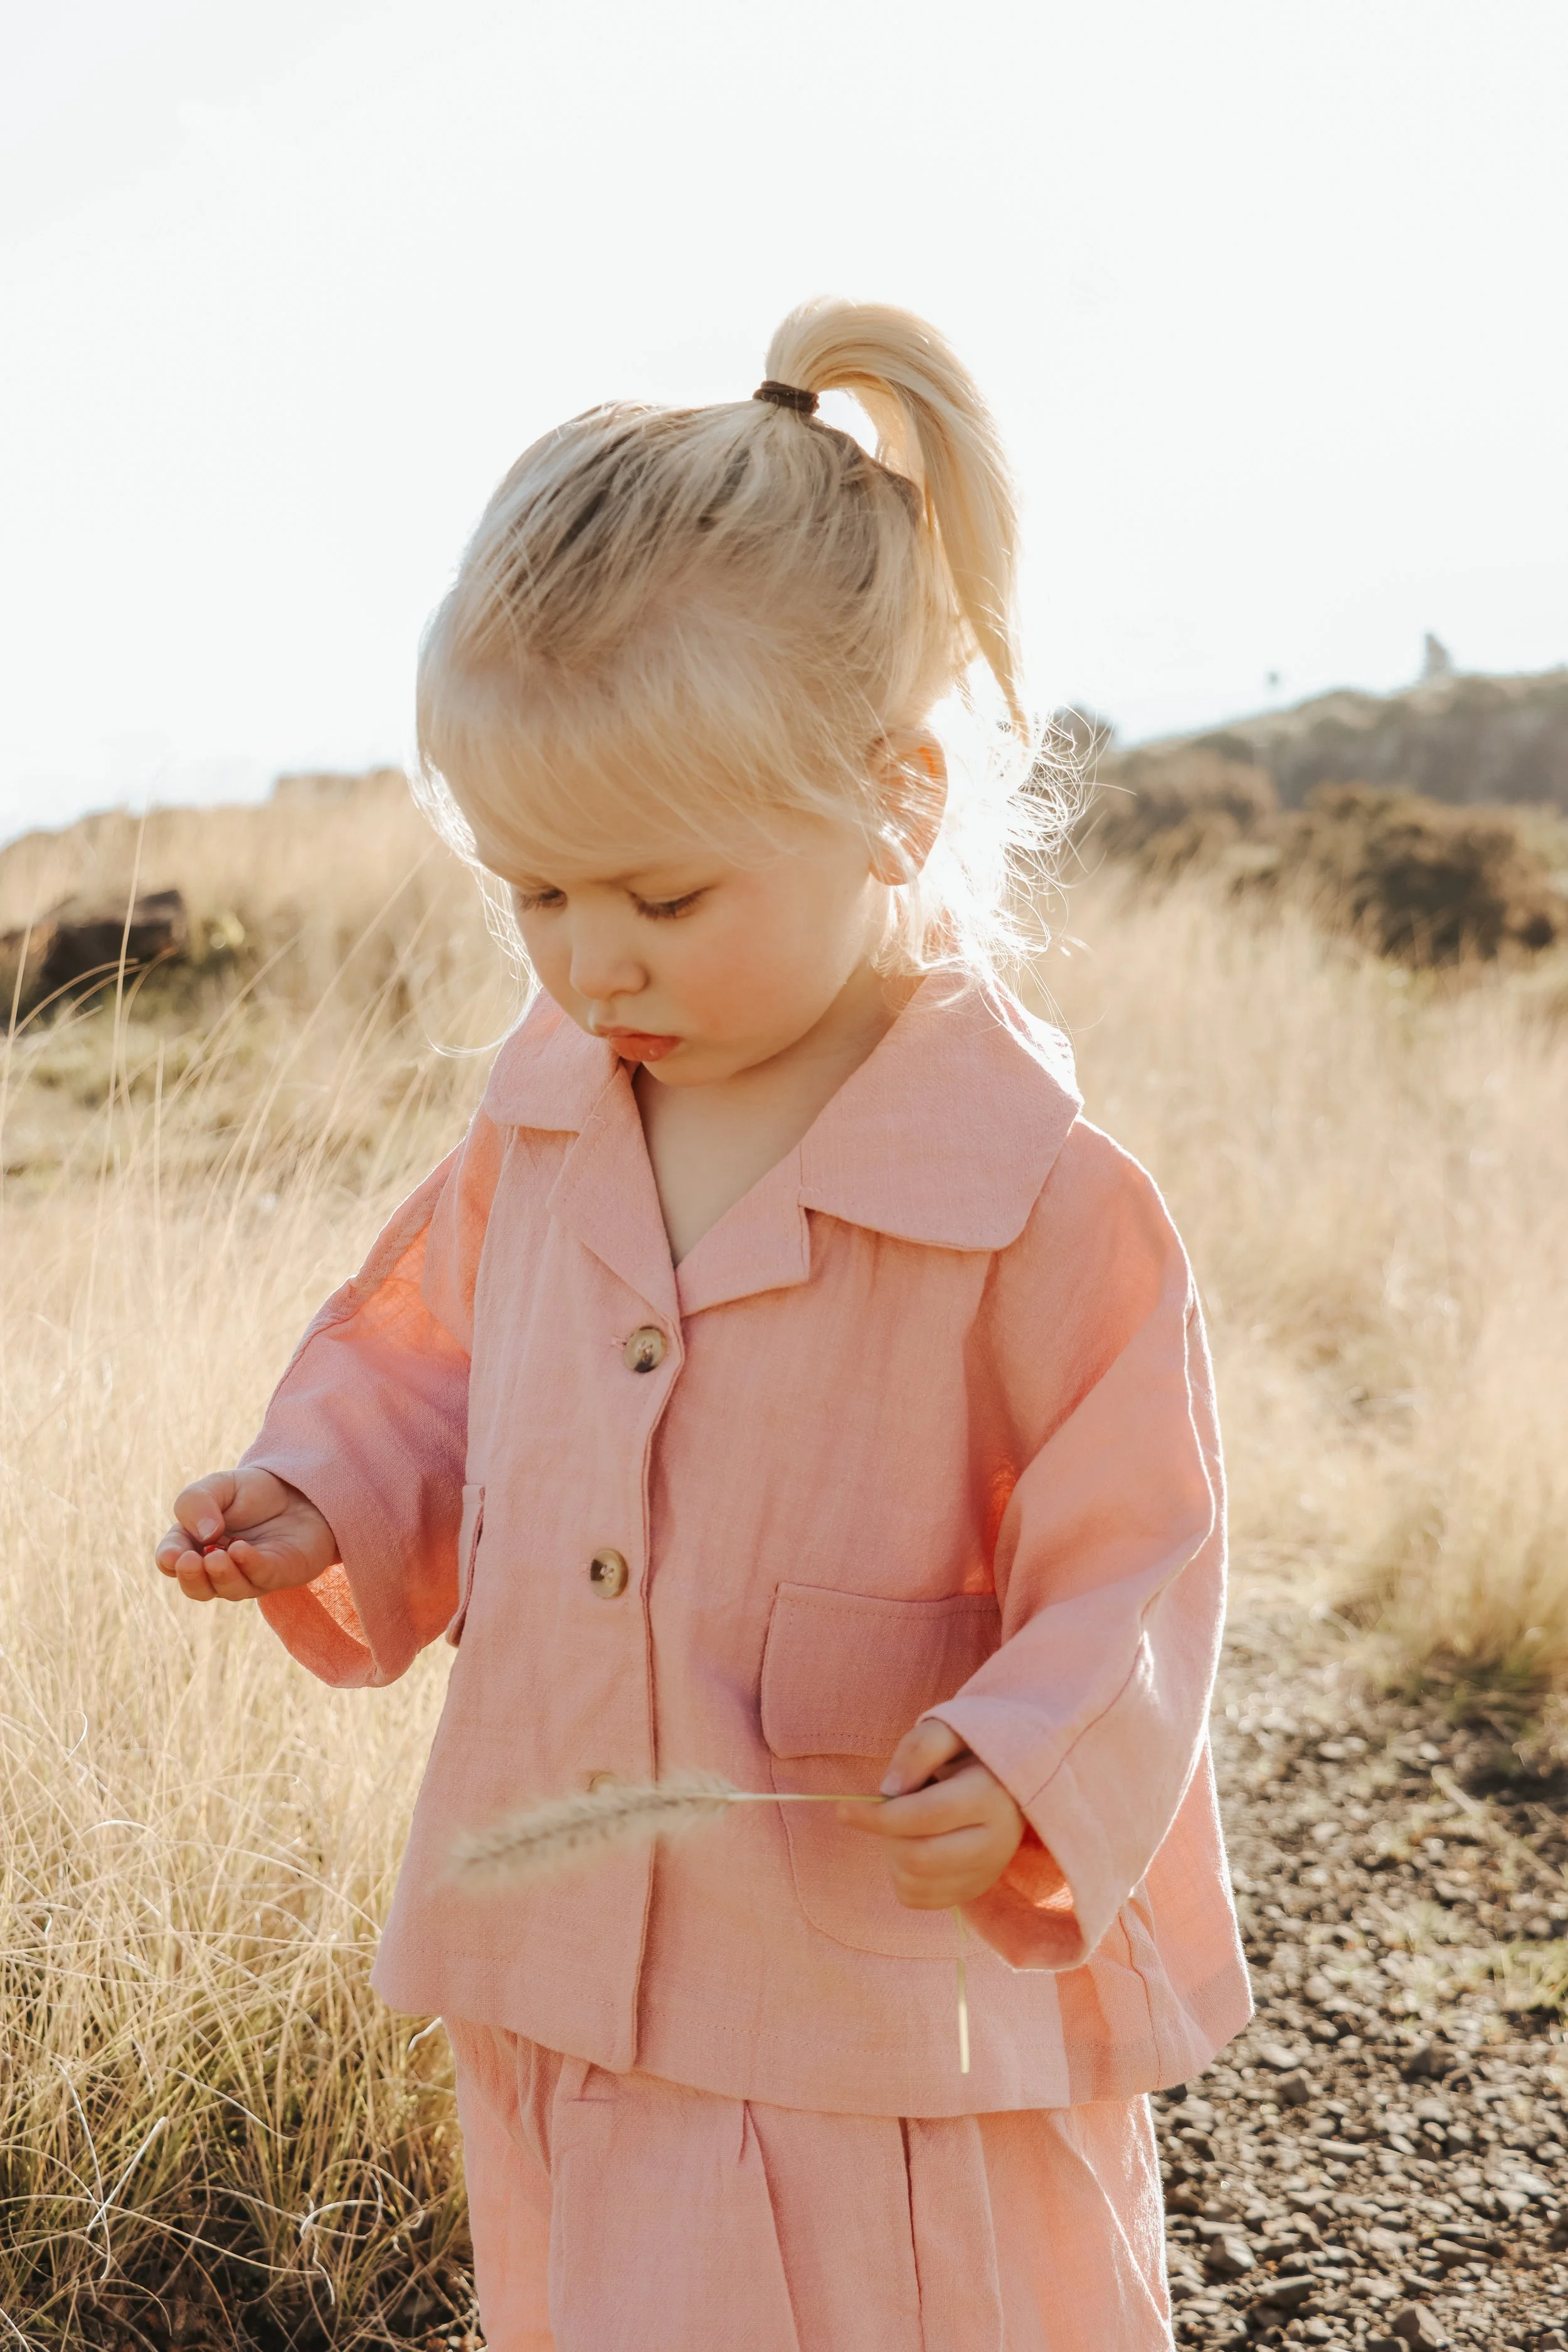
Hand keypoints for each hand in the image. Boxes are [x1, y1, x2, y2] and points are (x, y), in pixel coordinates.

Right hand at [154, 1468, 337, 1603]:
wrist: (300, 1490)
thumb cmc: (253, 1492)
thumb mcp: (219, 1485)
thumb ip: (197, 1501)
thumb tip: (203, 1534)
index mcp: (194, 1545)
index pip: (172, 1561)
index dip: (169, 1559)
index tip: (173, 1554)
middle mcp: (218, 1568)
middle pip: (197, 1587)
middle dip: (191, 1578)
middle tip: (190, 1560)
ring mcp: (248, 1576)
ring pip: (228, 1589)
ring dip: (220, 1576)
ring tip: (216, 1556)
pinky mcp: (278, 1574)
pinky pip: (261, 1577)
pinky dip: (249, 1566)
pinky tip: (240, 1550)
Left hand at [837, 1718, 1025, 1908]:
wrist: (1007, 1783)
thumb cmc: (969, 1752)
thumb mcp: (947, 1732)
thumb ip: (919, 1750)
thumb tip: (888, 1790)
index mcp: (990, 1797)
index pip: (927, 1815)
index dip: (879, 1816)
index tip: (843, 1809)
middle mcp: (996, 1843)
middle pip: (918, 1857)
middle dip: (886, 1835)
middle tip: (886, 1811)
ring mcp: (986, 1873)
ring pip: (913, 1882)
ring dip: (891, 1854)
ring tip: (905, 1825)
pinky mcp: (972, 1892)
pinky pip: (916, 1898)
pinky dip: (900, 1875)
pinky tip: (913, 1846)